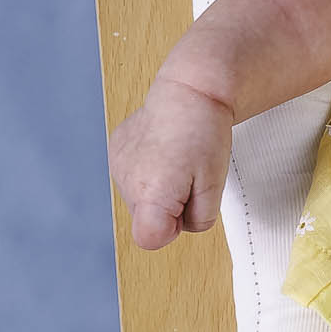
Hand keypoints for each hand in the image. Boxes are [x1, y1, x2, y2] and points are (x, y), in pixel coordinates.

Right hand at [107, 73, 234, 250]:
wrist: (190, 92)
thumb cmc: (205, 134)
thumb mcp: (215, 188)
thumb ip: (199, 220)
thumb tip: (182, 225)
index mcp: (151, 193)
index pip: (149, 240)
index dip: (171, 229)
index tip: (186, 204)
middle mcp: (127, 181)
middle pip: (147, 219)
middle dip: (169, 206)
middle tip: (188, 176)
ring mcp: (118, 165)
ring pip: (140, 199)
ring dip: (157, 189)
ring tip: (175, 160)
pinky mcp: (115, 151)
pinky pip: (132, 177)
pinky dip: (147, 171)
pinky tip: (162, 151)